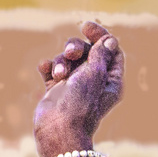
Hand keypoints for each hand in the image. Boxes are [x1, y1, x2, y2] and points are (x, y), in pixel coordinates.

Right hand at [34, 21, 124, 156]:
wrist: (58, 129)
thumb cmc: (80, 103)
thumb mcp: (94, 74)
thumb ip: (101, 54)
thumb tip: (110, 40)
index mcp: (111, 80)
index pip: (111, 50)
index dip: (100, 36)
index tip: (86, 27)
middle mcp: (95, 81)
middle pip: (87, 51)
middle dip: (77, 47)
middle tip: (72, 54)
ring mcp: (75, 85)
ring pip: (68, 58)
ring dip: (62, 61)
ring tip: (59, 74)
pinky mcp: (57, 89)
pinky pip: (52, 69)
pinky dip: (49, 67)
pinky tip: (46, 71)